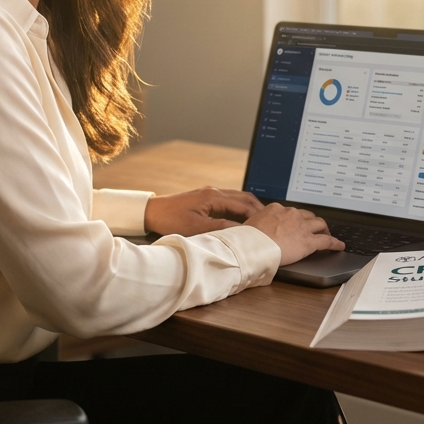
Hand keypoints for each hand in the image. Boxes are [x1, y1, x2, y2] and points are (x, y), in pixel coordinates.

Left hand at [144, 187, 264, 235]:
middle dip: (259, 209)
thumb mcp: (196, 228)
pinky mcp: (206, 197)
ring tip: (261, 221)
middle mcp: (214, 191)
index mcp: (213, 197)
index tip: (269, 225)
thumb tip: (240, 231)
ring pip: (238, 198)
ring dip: (250, 208)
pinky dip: (240, 208)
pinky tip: (243, 218)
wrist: (152, 211)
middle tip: (271, 222)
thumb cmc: (171, 219)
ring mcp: (211, 193)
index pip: (243, 205)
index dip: (257, 215)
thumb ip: (219, 228)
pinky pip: (229, 200)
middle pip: (244, 198)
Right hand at [243, 204, 344, 265]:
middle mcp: (291, 214)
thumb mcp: (250, 224)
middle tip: (314, 228)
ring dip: (324, 229)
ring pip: (319, 224)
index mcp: (277, 209)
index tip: (295, 223)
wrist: (253, 245)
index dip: (295, 218)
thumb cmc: (247, 237)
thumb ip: (257, 224)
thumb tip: (251, 228)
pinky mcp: (308, 241)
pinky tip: (339, 246)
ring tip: (327, 234)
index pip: (291, 212)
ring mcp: (301, 227)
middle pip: (307, 215)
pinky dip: (335, 243)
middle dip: (311, 221)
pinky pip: (326, 241)